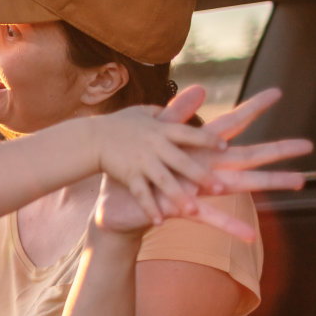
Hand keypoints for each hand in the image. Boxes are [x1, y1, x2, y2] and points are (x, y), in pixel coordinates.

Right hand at [94, 85, 226, 225]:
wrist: (90, 138)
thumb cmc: (119, 124)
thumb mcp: (145, 111)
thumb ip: (172, 110)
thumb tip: (197, 95)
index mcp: (161, 129)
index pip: (189, 134)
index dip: (207, 140)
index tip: (225, 146)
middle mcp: (154, 146)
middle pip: (181, 161)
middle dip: (200, 175)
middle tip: (220, 188)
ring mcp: (140, 162)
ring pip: (163, 181)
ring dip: (178, 195)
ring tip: (192, 209)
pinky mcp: (128, 176)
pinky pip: (141, 194)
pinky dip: (149, 208)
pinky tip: (160, 221)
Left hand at [94, 86, 312, 238]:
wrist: (118, 203)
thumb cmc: (138, 169)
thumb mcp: (156, 135)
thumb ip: (177, 114)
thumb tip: (199, 87)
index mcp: (199, 148)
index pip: (231, 124)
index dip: (253, 108)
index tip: (276, 92)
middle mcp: (207, 168)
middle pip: (248, 155)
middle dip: (278, 149)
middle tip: (309, 144)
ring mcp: (200, 189)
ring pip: (240, 185)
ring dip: (269, 182)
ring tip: (300, 180)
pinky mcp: (186, 208)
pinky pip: (210, 218)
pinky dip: (229, 225)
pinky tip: (251, 236)